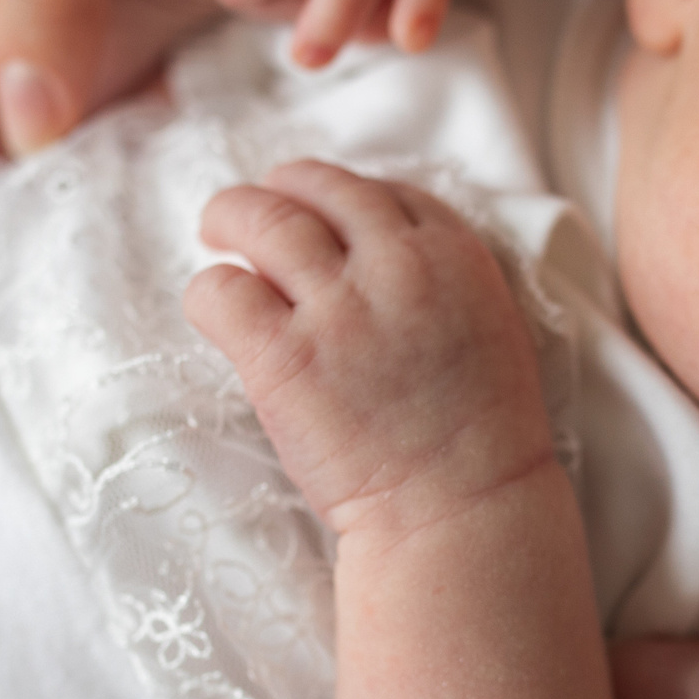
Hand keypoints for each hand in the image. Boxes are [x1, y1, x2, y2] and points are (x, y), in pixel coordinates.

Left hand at [187, 161, 555, 538]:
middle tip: (249, 214)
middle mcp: (398, 267)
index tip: (321, 217)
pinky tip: (215, 312)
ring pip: (262, 219)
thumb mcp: (490, 328)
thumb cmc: (481, 438)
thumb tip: (376, 256)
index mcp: (455, 256)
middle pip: (317, 188)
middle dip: (277, 192)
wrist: (464, 510)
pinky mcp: (285, 357)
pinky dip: (208, 292)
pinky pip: (221, 292)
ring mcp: (340, 310)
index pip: (383, 193)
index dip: (341, 198)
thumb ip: (441, 281)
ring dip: (229, 216)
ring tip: (215, 233)